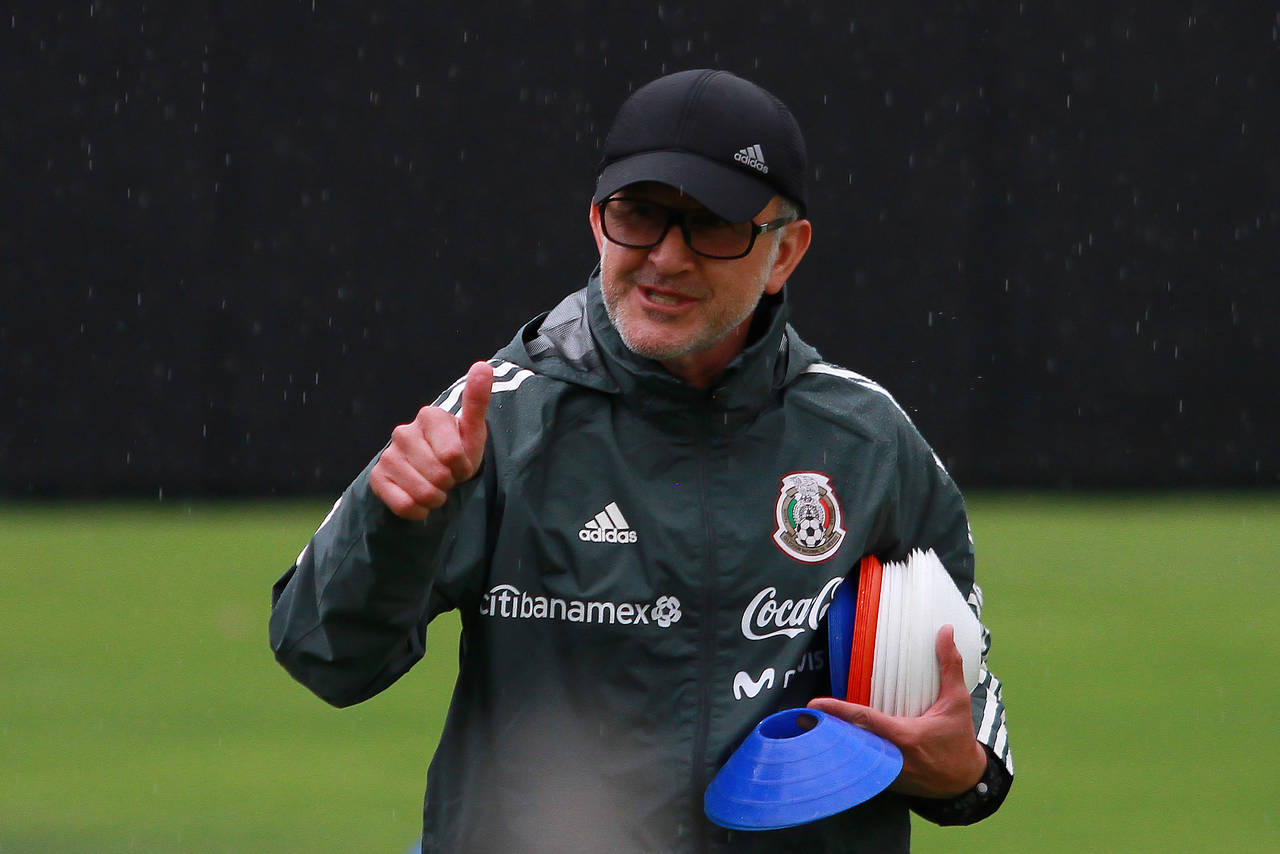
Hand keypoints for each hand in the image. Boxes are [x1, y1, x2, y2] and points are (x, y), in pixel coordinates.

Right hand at [370, 361, 492, 519]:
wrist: (436, 474)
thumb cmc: (459, 450)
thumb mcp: (473, 429)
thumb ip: (477, 400)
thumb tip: (483, 366)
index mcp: (429, 415)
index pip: (453, 456)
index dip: (462, 468)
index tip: (461, 464)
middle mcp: (403, 431)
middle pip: (437, 476)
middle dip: (449, 484)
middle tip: (449, 478)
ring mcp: (388, 454)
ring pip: (421, 492)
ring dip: (436, 499)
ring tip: (437, 489)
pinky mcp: (377, 477)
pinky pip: (402, 505)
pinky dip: (418, 511)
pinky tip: (421, 502)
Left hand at [808, 624, 986, 797]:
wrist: (966, 782)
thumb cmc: (959, 740)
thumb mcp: (957, 701)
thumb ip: (949, 666)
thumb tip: (945, 631)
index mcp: (906, 736)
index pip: (865, 720)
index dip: (838, 711)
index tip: (814, 705)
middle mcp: (892, 758)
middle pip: (850, 741)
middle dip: (825, 729)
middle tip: (802, 716)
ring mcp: (887, 774)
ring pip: (853, 757)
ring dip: (833, 743)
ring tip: (808, 728)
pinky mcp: (885, 783)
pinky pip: (861, 769)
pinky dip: (847, 757)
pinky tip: (831, 745)